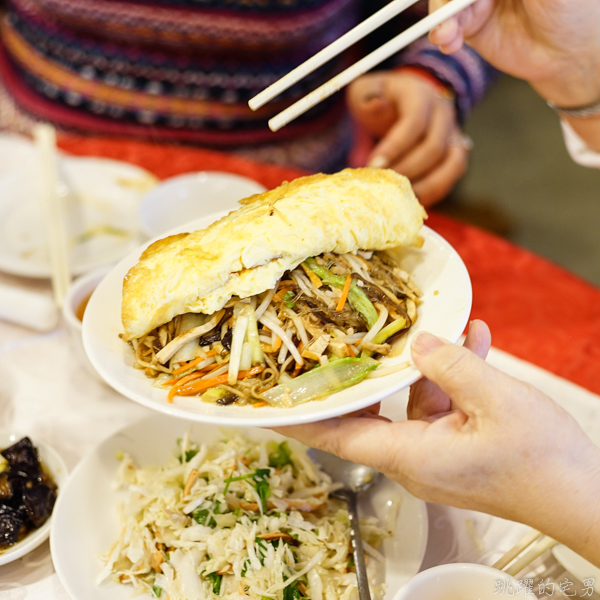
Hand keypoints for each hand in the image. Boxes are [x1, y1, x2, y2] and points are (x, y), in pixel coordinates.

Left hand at [275, 320, 599, 566]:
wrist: (584, 495)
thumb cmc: (541, 461)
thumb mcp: (495, 399)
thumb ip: (450, 366)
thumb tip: (417, 343)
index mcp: (410, 455)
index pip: (337, 435)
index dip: (301, 418)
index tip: (270, 403)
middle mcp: (414, 458)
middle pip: (370, 412)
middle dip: (362, 373)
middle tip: (344, 339)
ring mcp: (435, 453)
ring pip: (411, 400)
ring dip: (424, 366)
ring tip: (439, 329)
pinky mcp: (456, 446)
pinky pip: (442, 405)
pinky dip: (451, 377)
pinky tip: (472, 343)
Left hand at [346, 70, 469, 206]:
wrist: (401, 103)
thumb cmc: (379, 100)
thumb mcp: (365, 91)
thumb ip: (367, 97)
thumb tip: (375, 105)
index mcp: (421, 95)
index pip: (414, 122)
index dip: (395, 147)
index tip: (373, 166)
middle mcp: (443, 114)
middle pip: (434, 148)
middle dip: (406, 170)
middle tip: (382, 185)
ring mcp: (454, 134)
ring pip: (452, 164)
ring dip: (425, 185)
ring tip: (400, 197)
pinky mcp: (455, 153)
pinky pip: (452, 176)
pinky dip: (435, 191)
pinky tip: (413, 201)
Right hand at [428, 0, 599, 107]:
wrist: (567, 54)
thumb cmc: (571, 9)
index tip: (458, 1)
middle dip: (444, 0)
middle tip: (446, 11)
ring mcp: (478, 1)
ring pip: (446, 3)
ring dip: (440, 18)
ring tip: (446, 35)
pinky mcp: (472, 27)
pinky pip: (447, 27)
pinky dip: (442, 34)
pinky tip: (448, 41)